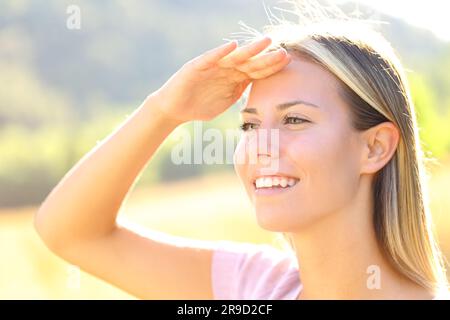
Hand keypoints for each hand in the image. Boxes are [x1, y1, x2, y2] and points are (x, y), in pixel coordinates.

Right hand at [151, 36, 290, 122]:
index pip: (257, 71)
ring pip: (234, 57)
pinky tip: (232, 46)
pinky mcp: (197, 66)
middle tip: (284, 53)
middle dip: (267, 58)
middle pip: (250, 62)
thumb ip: (240, 96)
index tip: (289, 62)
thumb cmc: (200, 106)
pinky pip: (211, 57)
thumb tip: (260, 101)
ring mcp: (212, 66)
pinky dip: (221, 52)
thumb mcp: (225, 102)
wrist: (175, 109)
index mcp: (235, 78)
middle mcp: (226, 69)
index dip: (271, 67)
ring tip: (265, 42)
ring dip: (250, 50)